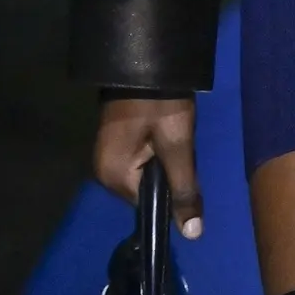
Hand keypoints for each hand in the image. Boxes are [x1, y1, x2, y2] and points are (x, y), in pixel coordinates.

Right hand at [94, 95, 203, 238]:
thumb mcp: (178, 144)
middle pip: (147, 187)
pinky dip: (156, 147)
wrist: (146, 60)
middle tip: (179, 140)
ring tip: (171, 131)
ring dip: (164, 157)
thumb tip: (192, 235)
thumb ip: (184, 188)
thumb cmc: (161, 103)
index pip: (149, 202)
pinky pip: (140, 156)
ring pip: (146, 171)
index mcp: (112, 177)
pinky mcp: (115, 140)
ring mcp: (107, 154)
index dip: (172, 187)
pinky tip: (163, 128)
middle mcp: (103, 171)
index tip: (184, 160)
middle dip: (168, 170)